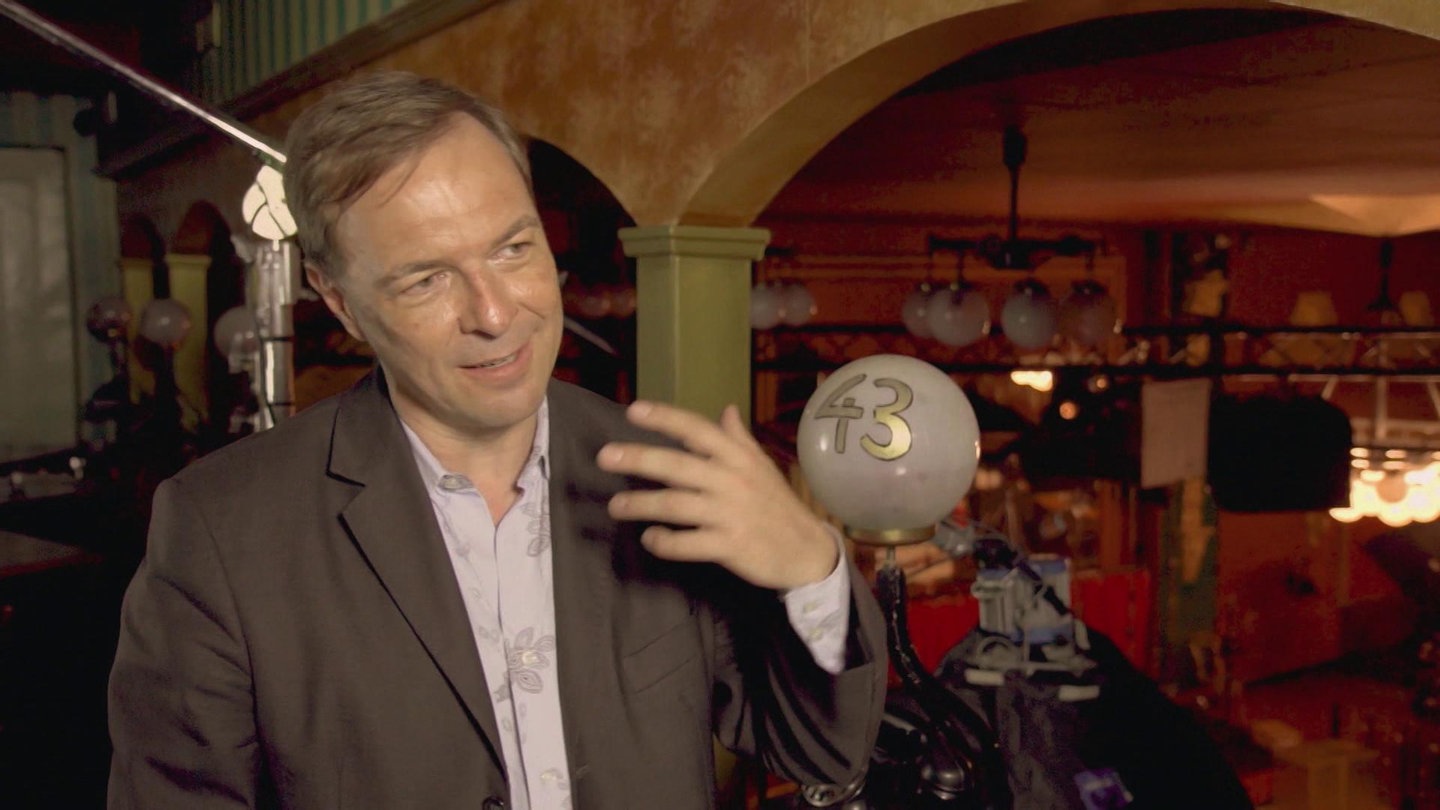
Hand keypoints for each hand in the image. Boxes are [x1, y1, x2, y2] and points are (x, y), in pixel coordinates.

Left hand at [596, 400, 838, 590]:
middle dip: (639, 459)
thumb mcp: (762, 467)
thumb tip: (725, 409)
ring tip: (615, 506)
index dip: (665, 418)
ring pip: (676, 505)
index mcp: (738, 458)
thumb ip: (738, 439)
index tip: (633, 410)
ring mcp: (730, 514)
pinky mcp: (730, 546)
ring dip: (641, 505)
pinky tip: (649, 538)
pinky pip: (688, 544)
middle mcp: (732, 481)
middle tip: (605, 456)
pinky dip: (664, 542)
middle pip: (678, 465)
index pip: (697, 430)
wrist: (807, 551)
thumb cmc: (777, 505)